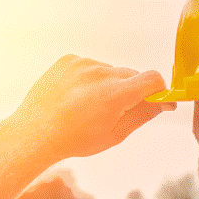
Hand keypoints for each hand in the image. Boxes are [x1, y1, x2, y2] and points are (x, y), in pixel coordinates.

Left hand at [12, 55, 174, 158]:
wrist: (35, 133)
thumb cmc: (73, 139)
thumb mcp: (114, 134)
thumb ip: (142, 115)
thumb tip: (163, 103)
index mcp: (115, 94)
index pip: (153, 78)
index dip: (158, 89)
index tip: (157, 99)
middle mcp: (101, 73)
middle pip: (131, 75)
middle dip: (130, 90)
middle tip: (114, 111)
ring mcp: (83, 64)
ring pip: (109, 71)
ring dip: (106, 84)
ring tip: (86, 106)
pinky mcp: (69, 60)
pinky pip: (89, 65)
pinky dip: (88, 78)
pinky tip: (74, 97)